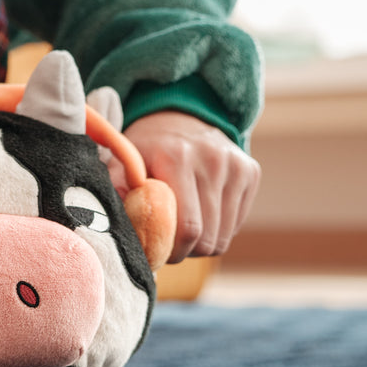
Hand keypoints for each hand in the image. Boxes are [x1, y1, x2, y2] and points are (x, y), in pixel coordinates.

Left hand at [121, 112, 260, 263]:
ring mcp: (235, 164)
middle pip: (208, 239)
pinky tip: (200, 210)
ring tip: (182, 225)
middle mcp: (211, 158)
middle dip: (185, 250)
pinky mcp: (250, 171)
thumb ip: (118, 194)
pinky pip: (236, 225)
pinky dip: (218, 229)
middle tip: (167, 240)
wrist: (177, 116)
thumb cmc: (145, 149)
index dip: (171, 250)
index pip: (187, 228)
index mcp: (176, 157)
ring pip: (223, 237)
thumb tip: (116, 229)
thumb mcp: (123, 165)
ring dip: (202, 243)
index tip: (156, 248)